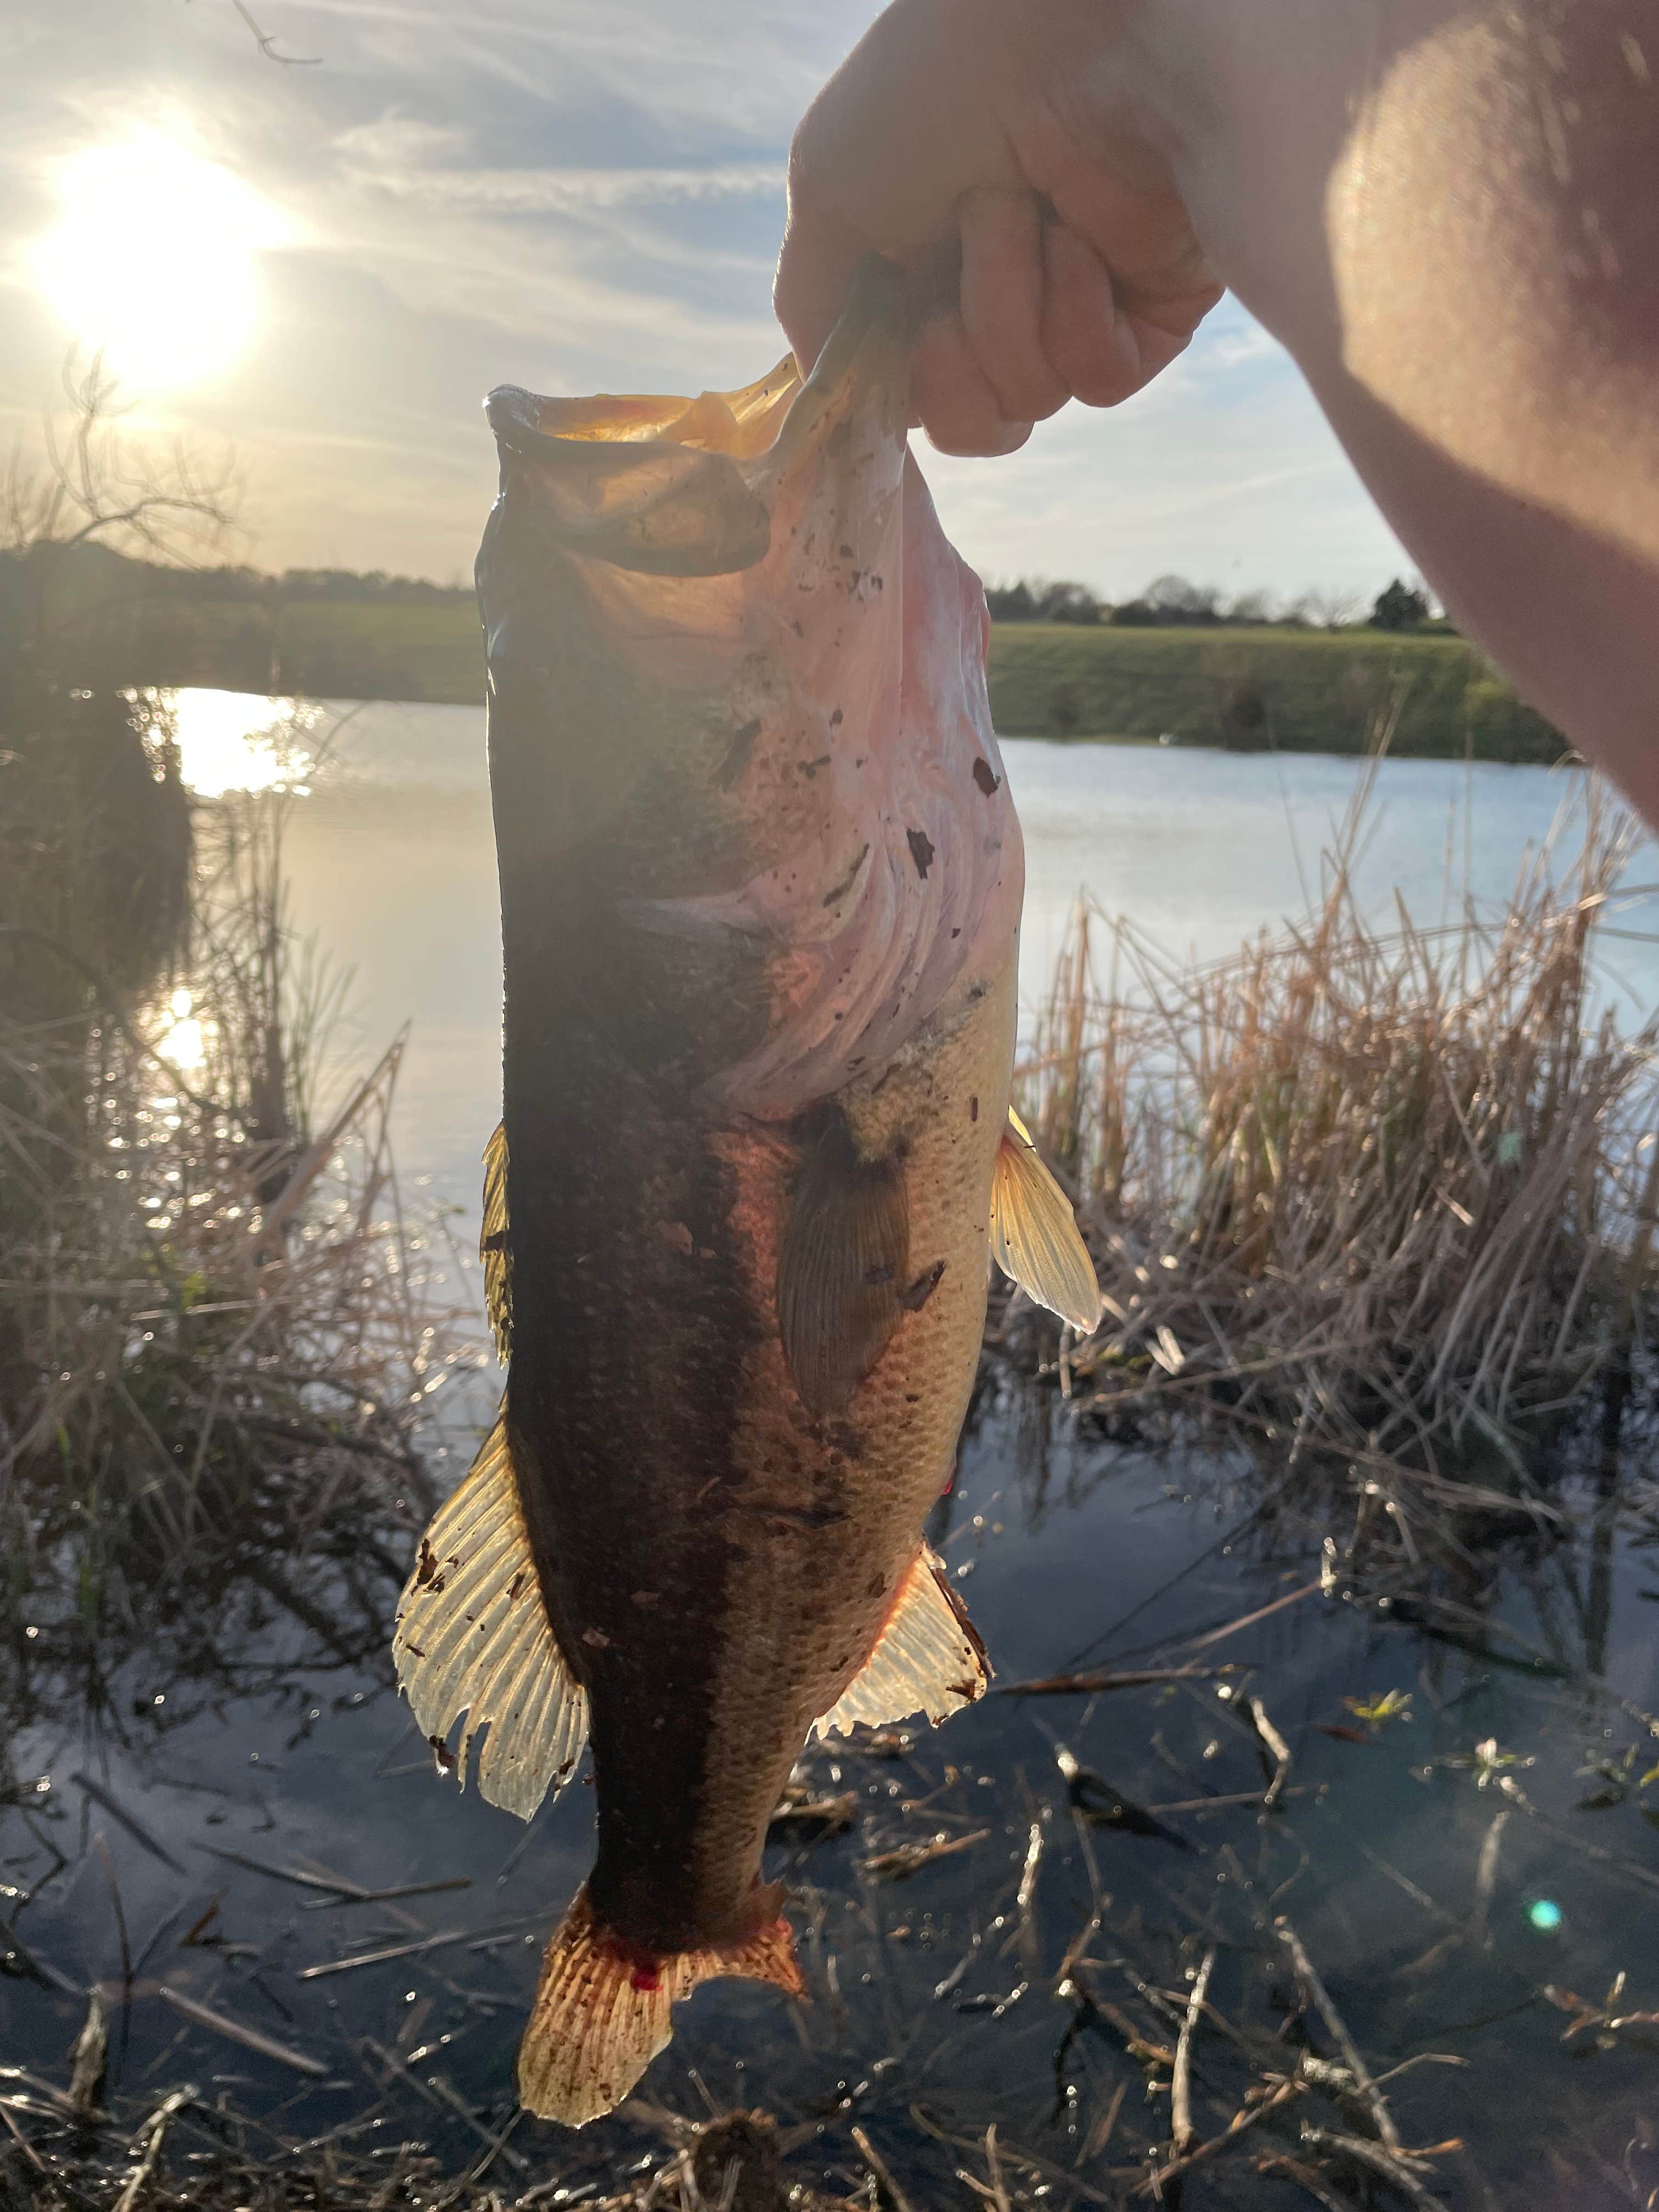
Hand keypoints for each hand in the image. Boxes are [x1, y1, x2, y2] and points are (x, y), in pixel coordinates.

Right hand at [774, 0, 1222, 455]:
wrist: (1070, 40)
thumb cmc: (939, 91)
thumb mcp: (828, 194)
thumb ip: (815, 312)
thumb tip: (844, 395)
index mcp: (926, 267)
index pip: (905, 391)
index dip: (894, 384)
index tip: (890, 337)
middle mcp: (1001, 292)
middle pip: (964, 423)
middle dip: (944, 363)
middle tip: (946, 290)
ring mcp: (1077, 306)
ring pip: (1026, 403)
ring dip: (1005, 308)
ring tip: (1021, 210)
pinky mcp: (1151, 316)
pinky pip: (1097, 385)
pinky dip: (1076, 318)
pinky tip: (1080, 240)